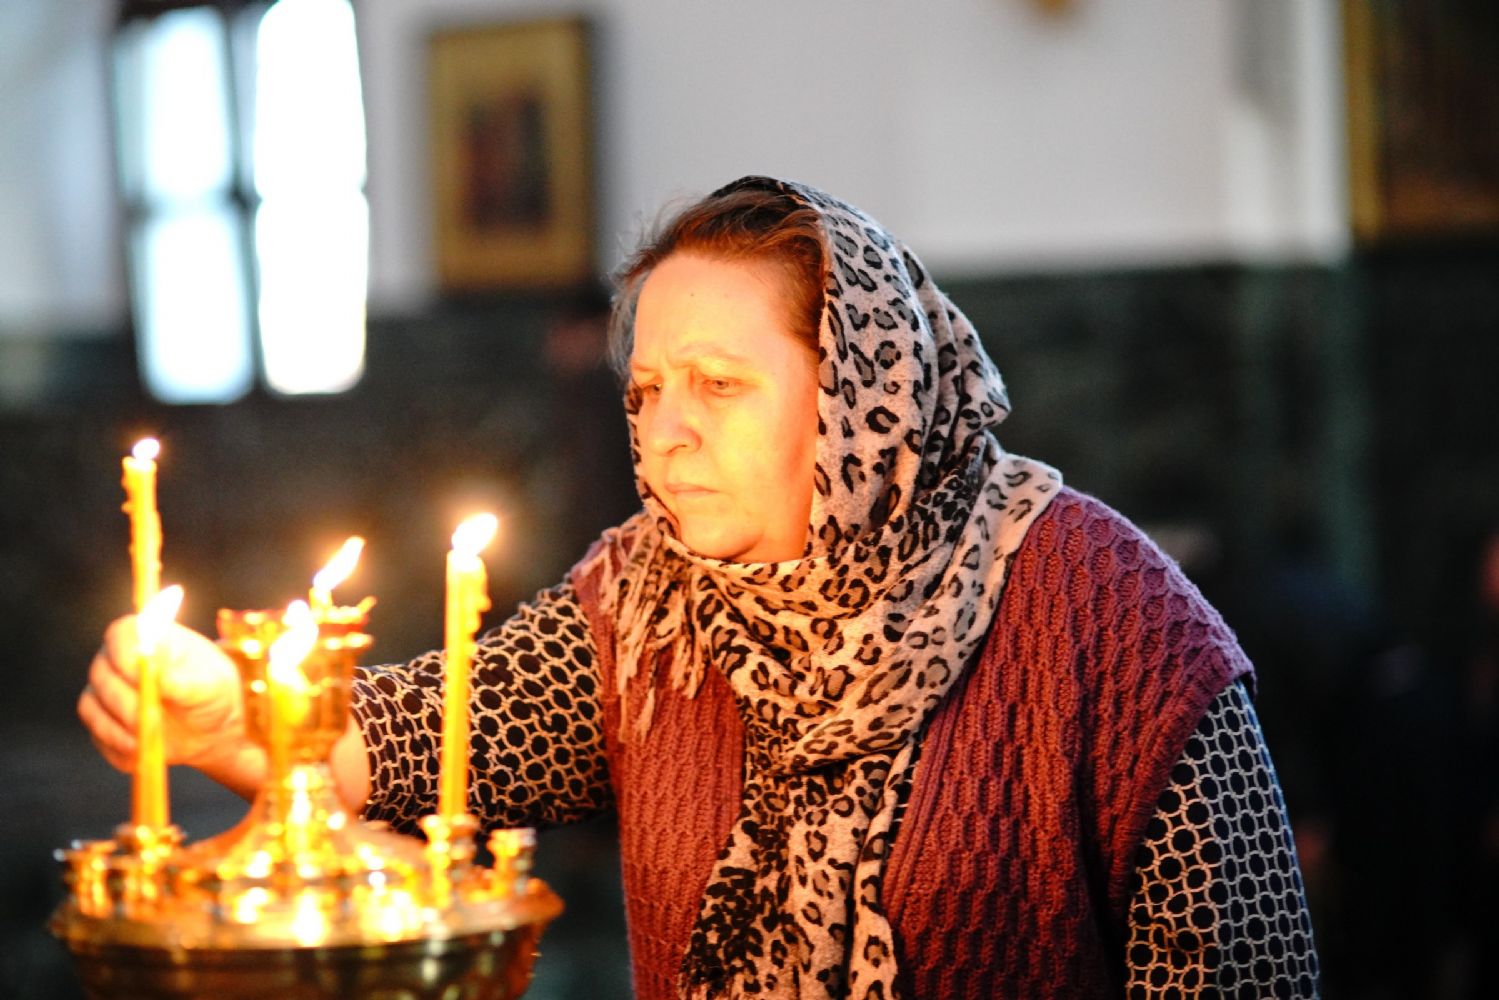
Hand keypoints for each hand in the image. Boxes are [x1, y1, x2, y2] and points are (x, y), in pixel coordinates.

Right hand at [79, 616, 249, 778]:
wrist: (212, 727)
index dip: (125, 654)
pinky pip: (97, 736)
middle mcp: (118, 660)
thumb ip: (185, 682)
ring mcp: (105, 692)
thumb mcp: (211, 686)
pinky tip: (142, 751)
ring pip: (91, 707)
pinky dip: (117, 746)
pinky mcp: (102, 722)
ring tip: (149, 739)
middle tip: (150, 718)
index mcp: (148, 638)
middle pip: (101, 673)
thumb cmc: (213, 694)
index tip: (142, 675)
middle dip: (124, 699)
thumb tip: (162, 680)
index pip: (121, 634)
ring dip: (118, 727)